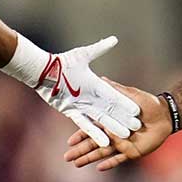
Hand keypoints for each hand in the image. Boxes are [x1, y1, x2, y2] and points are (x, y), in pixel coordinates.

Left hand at [24, 36, 141, 147]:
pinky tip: (103, 141)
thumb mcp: (83, 55)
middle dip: (123, 119)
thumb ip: (100, 48)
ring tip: (125, 137)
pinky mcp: (71, 112)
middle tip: (137, 127)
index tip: (138, 110)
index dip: (126, 104)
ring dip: (112, 128)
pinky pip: (84, 124)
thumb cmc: (62, 62)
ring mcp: (82, 106)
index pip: (115, 96)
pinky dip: (93, 132)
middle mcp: (91, 97)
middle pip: (111, 110)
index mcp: (96, 85)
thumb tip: (115, 39)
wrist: (44, 71)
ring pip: (100, 119)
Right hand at [64, 81, 170, 170]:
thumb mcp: (130, 95)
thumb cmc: (148, 103)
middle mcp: (113, 134)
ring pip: (101, 153)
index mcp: (110, 121)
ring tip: (76, 164)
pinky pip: (118, 160)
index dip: (80, 135)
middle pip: (93, 143)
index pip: (91, 129)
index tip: (69, 141)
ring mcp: (121, 144)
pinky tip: (99, 168)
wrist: (165, 115)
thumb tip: (101, 78)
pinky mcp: (131, 152)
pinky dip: (109, 164)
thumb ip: (116, 90)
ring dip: (89, 158)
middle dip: (80, 150)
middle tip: (66, 157)